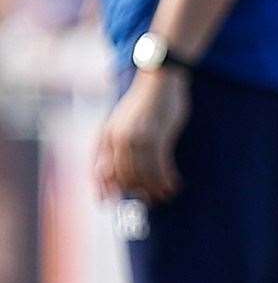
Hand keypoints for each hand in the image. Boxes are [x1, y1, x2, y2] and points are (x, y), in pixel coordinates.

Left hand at [94, 68, 190, 203]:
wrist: (159, 79)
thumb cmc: (144, 101)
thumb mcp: (122, 121)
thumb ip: (116, 143)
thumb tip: (112, 171)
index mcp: (107, 135)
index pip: (100, 169)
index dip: (102, 188)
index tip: (107, 203)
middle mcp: (119, 139)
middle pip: (124, 176)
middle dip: (137, 192)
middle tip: (149, 201)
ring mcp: (138, 138)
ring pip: (143, 174)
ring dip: (154, 188)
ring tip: (164, 195)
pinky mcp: (158, 136)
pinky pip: (161, 166)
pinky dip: (167, 178)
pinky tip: (174, 184)